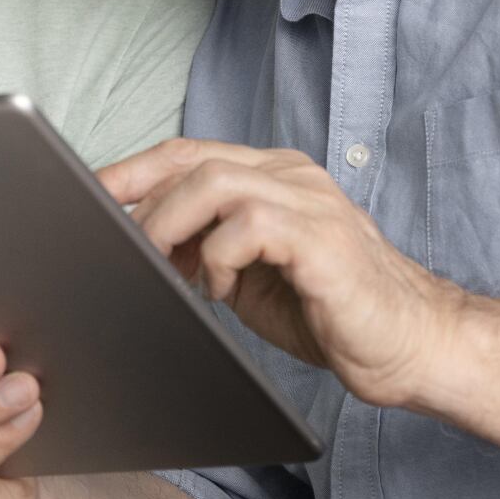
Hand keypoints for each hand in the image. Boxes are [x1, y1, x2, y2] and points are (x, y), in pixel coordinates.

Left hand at [101, 138, 465, 408]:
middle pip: (190, 160)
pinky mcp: (322, 239)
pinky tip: (220, 290)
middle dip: (136, 197)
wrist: (414, 344)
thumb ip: (204, 249)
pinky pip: (248, 226)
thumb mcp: (249, 276)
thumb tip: (141, 244)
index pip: (188, 154)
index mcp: (274, 176)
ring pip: (212, 183)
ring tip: (160, 266)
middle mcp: (291, 176)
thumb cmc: (332, 311)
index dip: (132, 170)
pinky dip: (218, 258)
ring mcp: (310, 202)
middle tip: (110, 243)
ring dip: (170, 225)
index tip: (86, 195)